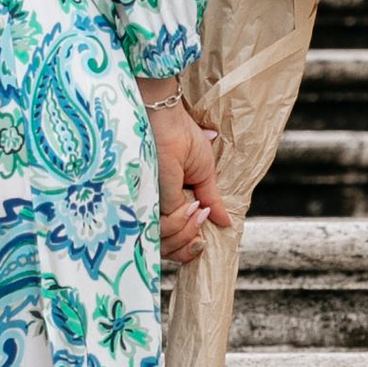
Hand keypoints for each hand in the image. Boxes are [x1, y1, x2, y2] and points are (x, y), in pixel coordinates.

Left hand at [147, 95, 230, 271]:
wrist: (164, 118)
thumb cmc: (181, 136)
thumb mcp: (203, 172)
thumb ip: (210, 200)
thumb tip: (225, 222)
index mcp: (171, 203)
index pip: (177, 240)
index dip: (190, 248)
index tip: (202, 241)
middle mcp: (156, 209)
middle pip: (170, 249)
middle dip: (189, 245)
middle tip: (202, 219)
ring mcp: (147, 207)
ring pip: (165, 244)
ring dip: (188, 232)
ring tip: (197, 208)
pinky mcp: (142, 202)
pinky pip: (161, 230)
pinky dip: (181, 224)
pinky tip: (192, 207)